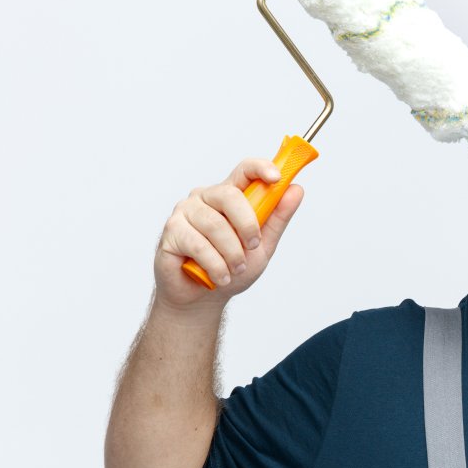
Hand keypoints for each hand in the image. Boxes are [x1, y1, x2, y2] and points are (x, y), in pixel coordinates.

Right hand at [152, 158, 304, 312]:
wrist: (202, 299)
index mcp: (228, 196)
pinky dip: (214, 265)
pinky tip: (219, 277)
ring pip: (215, 225)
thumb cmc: (230, 269)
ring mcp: (185, 212)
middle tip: (253, 246)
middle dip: (247, 224)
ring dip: (231, 253)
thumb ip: (276, 218)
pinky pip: (198, 244)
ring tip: (234, 270)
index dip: (260, 168)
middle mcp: (205, 198)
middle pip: (229, 195)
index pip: (244, 170)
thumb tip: (295, 191)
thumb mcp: (262, 247)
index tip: (277, 178)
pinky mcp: (171, 231)